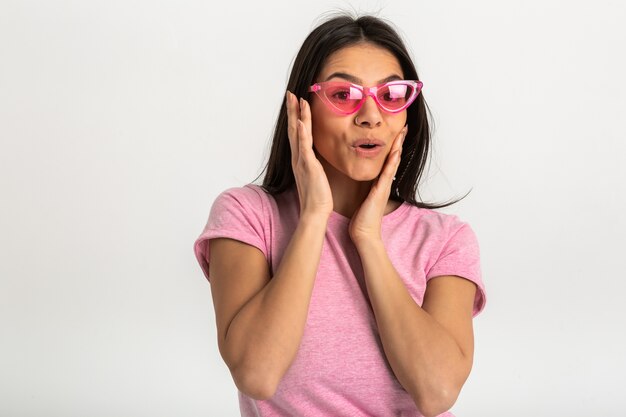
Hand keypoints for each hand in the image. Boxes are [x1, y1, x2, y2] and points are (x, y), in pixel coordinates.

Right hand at [285, 91, 332, 217]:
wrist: (315, 211)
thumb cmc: (317, 196)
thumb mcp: (315, 175)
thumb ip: (313, 164)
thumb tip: (315, 158)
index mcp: (300, 159)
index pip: (296, 133)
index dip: (295, 117)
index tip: (295, 102)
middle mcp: (298, 158)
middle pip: (292, 129)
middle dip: (292, 110)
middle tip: (290, 94)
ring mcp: (301, 161)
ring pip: (297, 133)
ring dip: (296, 115)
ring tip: (296, 99)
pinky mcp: (308, 166)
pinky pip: (304, 147)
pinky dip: (301, 133)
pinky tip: (301, 121)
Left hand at [349, 126, 407, 244]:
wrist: (364, 232)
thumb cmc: (362, 217)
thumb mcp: (364, 197)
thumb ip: (367, 188)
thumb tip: (364, 180)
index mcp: (379, 183)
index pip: (387, 160)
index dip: (391, 146)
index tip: (395, 132)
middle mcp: (384, 182)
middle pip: (394, 158)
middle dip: (398, 142)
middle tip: (403, 126)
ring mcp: (384, 186)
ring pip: (393, 162)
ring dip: (398, 147)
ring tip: (402, 132)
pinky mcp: (381, 191)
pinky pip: (387, 173)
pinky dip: (392, 162)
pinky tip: (395, 151)